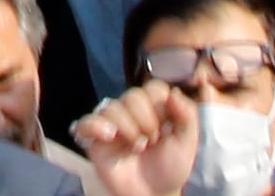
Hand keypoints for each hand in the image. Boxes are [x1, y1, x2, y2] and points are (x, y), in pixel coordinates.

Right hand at [69, 88, 200, 195]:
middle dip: (146, 121)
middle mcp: (131, 111)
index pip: (154, 88)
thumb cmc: (170, 167)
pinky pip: (87, 122)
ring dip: (127, 128)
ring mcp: (112, 123)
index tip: (165, 127)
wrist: (154, 194)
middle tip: (151, 141)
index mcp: (154, 107)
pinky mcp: (95, 138)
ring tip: (137, 148)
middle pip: (133, 96)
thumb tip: (174, 93)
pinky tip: (109, 136)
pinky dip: (96, 126)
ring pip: (112, 107)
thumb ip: (186, 116)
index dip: (160, 106)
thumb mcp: (186, 143)